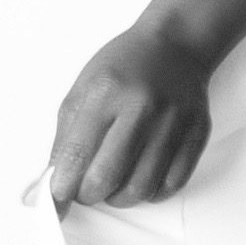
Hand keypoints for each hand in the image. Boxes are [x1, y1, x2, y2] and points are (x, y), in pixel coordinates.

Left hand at [46, 25, 215, 213]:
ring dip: (119, 197)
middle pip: (107, 178)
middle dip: (89, 195)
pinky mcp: (198, 131)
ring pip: (141, 188)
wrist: (176, 44)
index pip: (76, 155)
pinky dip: (151, 192)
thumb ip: (63, 140)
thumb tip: (47, 187)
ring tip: (114, 183)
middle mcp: (141, 106)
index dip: (61, 188)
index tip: (57, 200)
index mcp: (106, 92)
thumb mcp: (83, 90)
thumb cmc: (124, 67)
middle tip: (86, 188)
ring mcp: (173, 120)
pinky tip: (141, 177)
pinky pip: (172, 184)